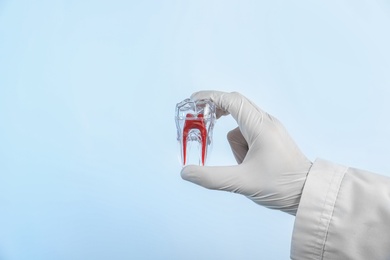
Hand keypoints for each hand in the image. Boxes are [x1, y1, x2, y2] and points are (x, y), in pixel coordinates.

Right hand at [180, 91, 311, 214]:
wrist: (309, 193)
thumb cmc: (281, 186)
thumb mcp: (242, 183)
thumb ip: (211, 178)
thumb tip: (185, 172)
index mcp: (260, 127)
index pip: (232, 101)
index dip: (210, 97)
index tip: (192, 101)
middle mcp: (266, 122)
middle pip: (235, 107)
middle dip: (217, 115)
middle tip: (202, 126)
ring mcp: (270, 129)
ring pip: (240, 127)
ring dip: (235, 144)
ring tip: (244, 166)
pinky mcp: (271, 138)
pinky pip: (248, 134)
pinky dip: (242, 146)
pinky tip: (250, 165)